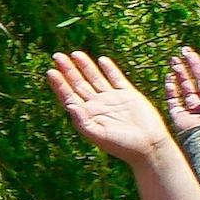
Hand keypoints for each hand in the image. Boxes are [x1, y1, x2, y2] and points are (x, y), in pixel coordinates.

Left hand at [42, 47, 169, 168]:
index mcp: (88, 115)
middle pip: (79, 84)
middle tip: (57, 56)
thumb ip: (83, 122)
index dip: (59, 84)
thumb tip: (69, 106)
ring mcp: (113, 98)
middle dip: (68, 70)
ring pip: (96, 78)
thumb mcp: (100, 136)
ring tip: (75, 53)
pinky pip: (116, 78)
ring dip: (85, 66)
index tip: (51, 71)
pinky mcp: (129, 94)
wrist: (149, 146)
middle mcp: (98, 105)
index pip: (69, 96)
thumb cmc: (123, 146)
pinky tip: (102, 60)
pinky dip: (109, 69)